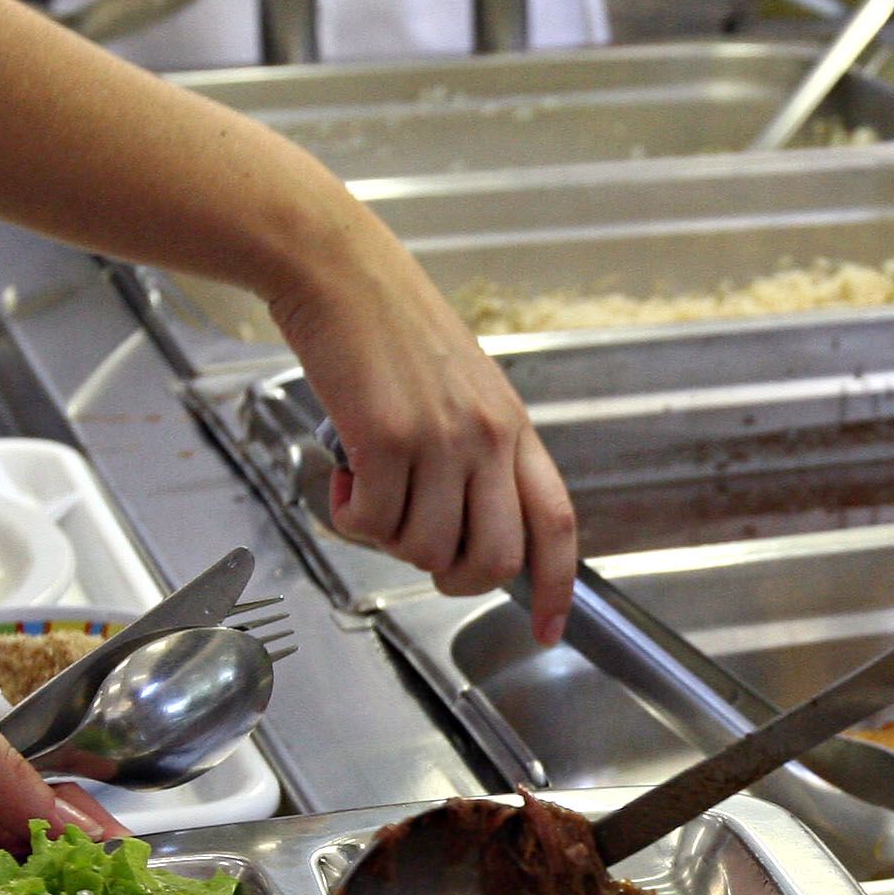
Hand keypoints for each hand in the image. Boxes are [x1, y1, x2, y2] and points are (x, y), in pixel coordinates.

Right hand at [271, 224, 579, 641]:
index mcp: (514, 427)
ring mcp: (439, 439)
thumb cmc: (388, 323)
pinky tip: (340, 479)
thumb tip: (460, 521)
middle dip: (451, 576)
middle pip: (494, 558)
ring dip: (387, 541)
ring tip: (367, 493)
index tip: (545, 629)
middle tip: (414, 548)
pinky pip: (371, 522)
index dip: (555, 588)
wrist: (337, 266)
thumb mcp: (462, 386)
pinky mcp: (384, 438)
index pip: (556, 523)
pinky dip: (348, 516)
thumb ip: (476, 450)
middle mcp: (487, 437)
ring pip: (425, 549)